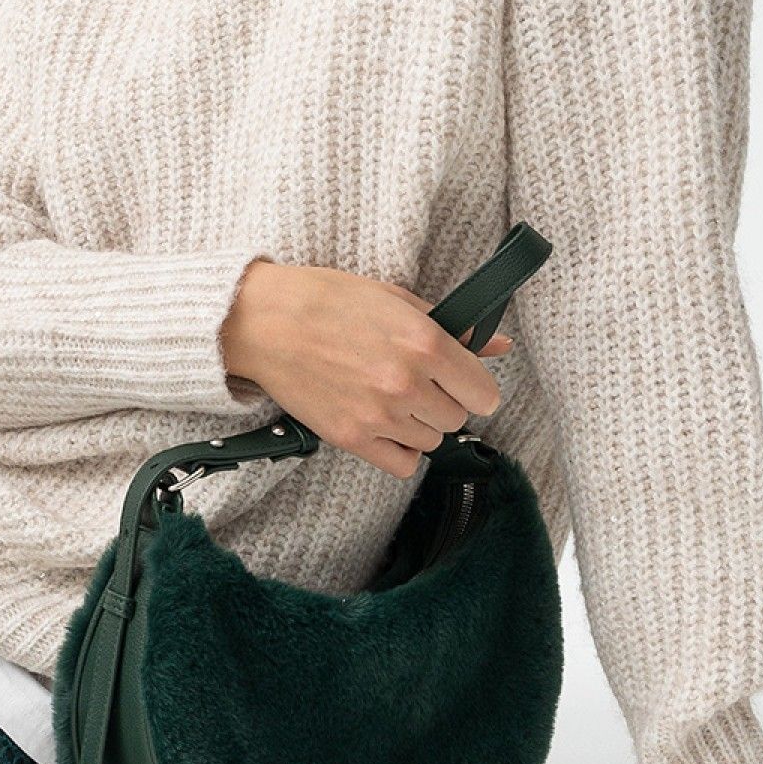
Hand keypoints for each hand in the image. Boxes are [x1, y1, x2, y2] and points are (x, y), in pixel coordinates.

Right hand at [219, 258, 511, 476]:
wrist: (264, 321)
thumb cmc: (328, 300)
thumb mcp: (397, 299)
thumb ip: (454, 327)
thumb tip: (498, 344)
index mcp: (425, 343)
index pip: (484, 394)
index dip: (474, 386)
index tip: (460, 381)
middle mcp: (408, 383)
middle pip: (457, 419)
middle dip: (443, 401)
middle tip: (416, 381)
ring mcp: (380, 415)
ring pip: (432, 441)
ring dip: (419, 424)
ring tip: (389, 397)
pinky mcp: (352, 438)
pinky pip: (403, 464)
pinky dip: (401, 450)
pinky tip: (384, 425)